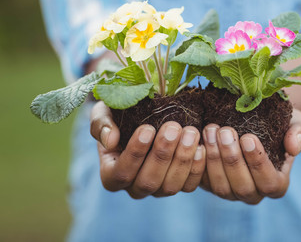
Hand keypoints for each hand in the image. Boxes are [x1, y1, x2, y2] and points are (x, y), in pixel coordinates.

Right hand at [90, 101, 205, 198]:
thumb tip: (110, 141)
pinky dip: (197, 167)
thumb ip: (100, 124)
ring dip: (182, 158)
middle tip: (173, 127)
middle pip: (148, 182)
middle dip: (162, 154)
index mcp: (112, 175)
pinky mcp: (180, 184)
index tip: (147, 128)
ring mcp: (159, 189)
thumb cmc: (120, 114)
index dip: (135, 153)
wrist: (147, 114)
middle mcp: (135, 187)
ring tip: (190, 132)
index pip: (121, 173)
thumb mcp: (104, 112)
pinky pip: (189, 184)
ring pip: (170, 186)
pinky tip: (201, 146)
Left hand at [200, 109, 300, 204]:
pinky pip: (202, 181)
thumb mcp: (297, 122)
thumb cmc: (281, 123)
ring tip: (212, 130)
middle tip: (225, 131)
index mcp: (277, 184)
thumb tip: (294, 147)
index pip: (270, 183)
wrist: (257, 119)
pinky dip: (198, 162)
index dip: (258, 163)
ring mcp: (230, 191)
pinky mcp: (210, 184)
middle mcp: (253, 193)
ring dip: (214, 158)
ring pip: (220, 186)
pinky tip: (198, 139)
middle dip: (232, 159)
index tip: (248, 138)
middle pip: (242, 187)